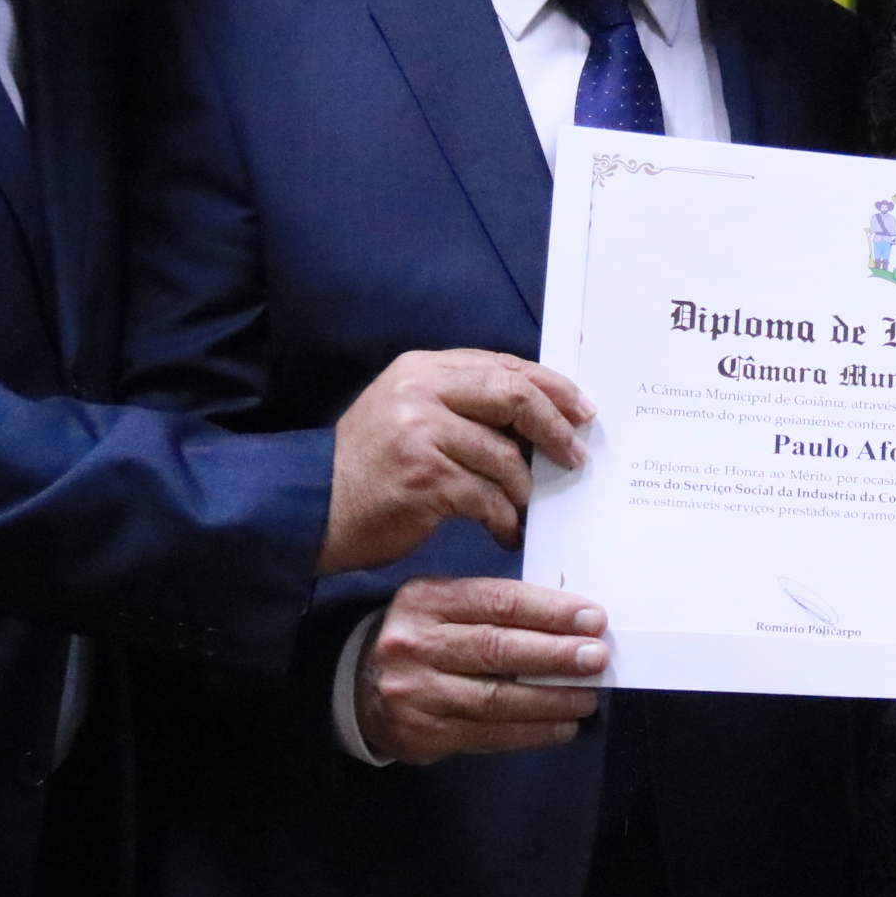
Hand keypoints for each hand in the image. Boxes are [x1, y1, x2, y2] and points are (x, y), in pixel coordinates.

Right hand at [317, 350, 593, 572]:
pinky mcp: (425, 479)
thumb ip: (464, 403)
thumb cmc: (371, 469)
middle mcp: (421, 392)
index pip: (504, 366)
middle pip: (515, 397)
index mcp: (423, 369)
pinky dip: (503, 519)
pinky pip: (489, 498)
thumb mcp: (410, 414)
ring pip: (505, 457)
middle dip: (554, 429)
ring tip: (519, 508)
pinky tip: (502, 530)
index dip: (551, 388)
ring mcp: (421, 433)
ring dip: (523, 490)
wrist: (313, 509)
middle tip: (575, 456)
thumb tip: (542, 416)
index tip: (582, 413)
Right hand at [353, 576, 607, 764]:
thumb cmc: (425, 640)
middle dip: (555, 654)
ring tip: (586, 698)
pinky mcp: (422, 732)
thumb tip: (572, 622)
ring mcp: (415, 691)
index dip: (549, 610)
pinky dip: (530, 733)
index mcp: (426, 600)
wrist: (361, 687)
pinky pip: (487, 735)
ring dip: (549, 700)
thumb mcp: (445, 608)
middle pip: (496, 649)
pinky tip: (561, 728)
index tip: (592, 618)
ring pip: (495, 698)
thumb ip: (496, 610)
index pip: (497, 601)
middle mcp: (415, 643)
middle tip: (597, 658)